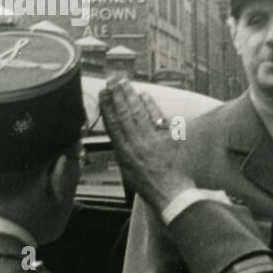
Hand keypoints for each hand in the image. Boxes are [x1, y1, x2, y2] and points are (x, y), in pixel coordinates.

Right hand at [98, 78, 193, 212]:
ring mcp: (152, 139)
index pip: (112, 124)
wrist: (169, 193)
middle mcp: (136, 143)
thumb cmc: (148, 184)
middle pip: (124, 114)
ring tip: (124, 82)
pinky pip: (157, 117)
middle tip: (112, 80)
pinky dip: (150, 105)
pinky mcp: (167, 138)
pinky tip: (144, 95)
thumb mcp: (126, 170)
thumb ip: (122, 151)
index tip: (103, 93)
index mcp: (124, 152)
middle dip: (117, 95)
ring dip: (130, 95)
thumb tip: (119, 136)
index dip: (106, 107)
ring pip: (138, 113)